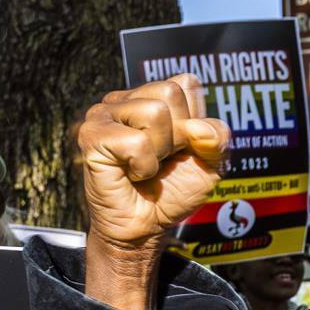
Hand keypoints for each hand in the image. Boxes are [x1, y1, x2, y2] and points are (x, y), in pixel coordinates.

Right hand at [78, 75, 230, 250]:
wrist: (148, 226)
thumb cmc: (173, 192)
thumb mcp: (211, 163)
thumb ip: (218, 138)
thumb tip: (198, 128)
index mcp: (152, 96)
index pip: (186, 83)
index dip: (194, 121)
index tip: (181, 146)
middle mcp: (126, 99)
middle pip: (170, 93)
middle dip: (178, 134)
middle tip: (162, 158)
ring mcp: (104, 114)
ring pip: (154, 112)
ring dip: (160, 151)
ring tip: (146, 165)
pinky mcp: (91, 136)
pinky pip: (136, 143)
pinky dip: (143, 166)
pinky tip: (132, 173)